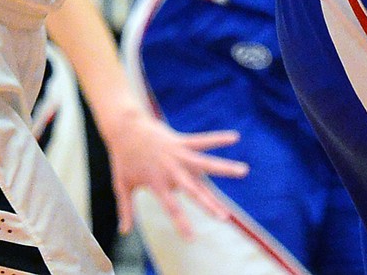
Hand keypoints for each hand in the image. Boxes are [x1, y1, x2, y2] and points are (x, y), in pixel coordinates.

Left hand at [102, 104, 246, 236]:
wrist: (123, 127)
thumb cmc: (122, 158)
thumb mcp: (122, 185)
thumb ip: (125, 209)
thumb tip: (124, 231)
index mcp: (158, 184)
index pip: (172, 208)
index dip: (182, 223)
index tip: (192, 239)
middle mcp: (171, 170)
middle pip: (194, 190)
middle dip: (209, 204)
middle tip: (225, 217)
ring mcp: (177, 154)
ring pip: (205, 163)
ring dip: (225, 168)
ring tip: (244, 171)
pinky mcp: (180, 140)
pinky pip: (202, 140)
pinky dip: (218, 139)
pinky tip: (234, 136)